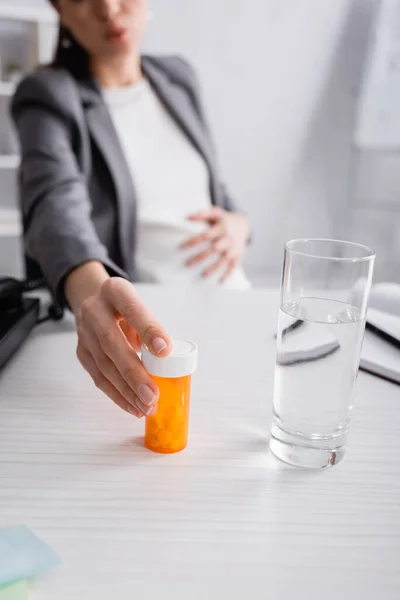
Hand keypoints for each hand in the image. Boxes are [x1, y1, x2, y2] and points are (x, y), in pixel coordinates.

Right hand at [75, 276, 171, 417]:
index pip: (132, 309)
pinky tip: (133, 407)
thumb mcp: (140, 306)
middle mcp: (94, 310)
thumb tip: (168, 360)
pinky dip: (118, 395)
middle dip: (134, 373)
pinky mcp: (82, 352)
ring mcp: (84, 332)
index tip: (165, 350)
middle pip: (112, 343)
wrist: (94, 302)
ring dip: (127, 390)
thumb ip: (151, 328)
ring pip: (104, 366)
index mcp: (115, 291)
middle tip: (152, 394)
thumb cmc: (126, 308)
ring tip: (147, 406)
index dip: (148, 330)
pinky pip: (99, 378)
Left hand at [181, 207, 249, 280]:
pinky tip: (221, 281)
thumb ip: (202, 214)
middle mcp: (229, 238)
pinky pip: (234, 266)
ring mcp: (235, 248)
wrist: (243, 224)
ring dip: (214, 268)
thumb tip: (187, 218)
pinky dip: (229, 274)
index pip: (206, 235)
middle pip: (214, 249)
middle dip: (201, 257)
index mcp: (222, 228)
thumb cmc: (224, 220)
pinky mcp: (239, 255)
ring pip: (224, 259)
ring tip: (203, 275)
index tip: (181, 247)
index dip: (193, 241)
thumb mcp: (215, 213)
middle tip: (188, 264)